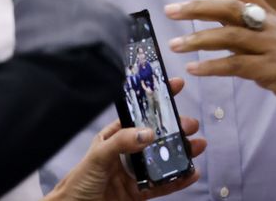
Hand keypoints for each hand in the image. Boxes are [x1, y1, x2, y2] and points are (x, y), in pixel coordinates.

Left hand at [46, 80, 205, 200]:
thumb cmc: (77, 182)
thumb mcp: (98, 156)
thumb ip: (121, 142)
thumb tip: (148, 133)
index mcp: (115, 136)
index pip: (139, 114)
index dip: (157, 100)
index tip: (175, 86)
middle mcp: (128, 152)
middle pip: (157, 137)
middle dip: (176, 129)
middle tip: (191, 126)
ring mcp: (135, 172)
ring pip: (163, 160)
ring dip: (182, 153)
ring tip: (198, 147)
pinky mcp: (139, 192)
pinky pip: (162, 185)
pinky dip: (178, 180)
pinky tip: (190, 174)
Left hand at [165, 0, 275, 116]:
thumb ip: (262, 37)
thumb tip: (236, 40)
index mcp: (275, 17)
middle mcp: (271, 27)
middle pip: (230, 6)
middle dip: (197, 6)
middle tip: (171, 9)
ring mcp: (271, 47)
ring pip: (228, 36)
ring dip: (198, 39)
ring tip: (175, 44)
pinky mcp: (271, 70)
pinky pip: (236, 66)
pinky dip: (212, 67)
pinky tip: (194, 70)